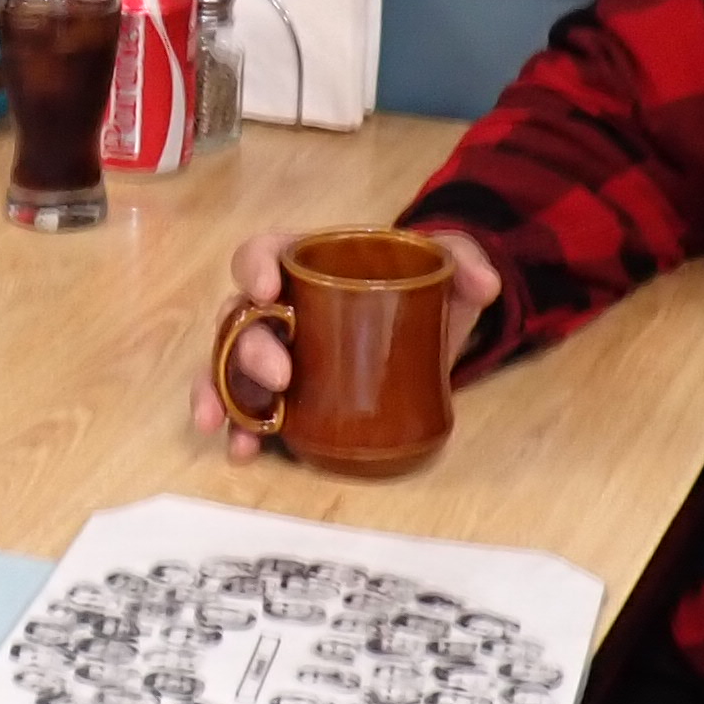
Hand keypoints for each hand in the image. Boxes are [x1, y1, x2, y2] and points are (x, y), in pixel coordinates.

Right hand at [190, 226, 502, 462]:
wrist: (431, 322)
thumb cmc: (420, 280)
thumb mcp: (446, 261)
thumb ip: (464, 260)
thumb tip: (482, 285)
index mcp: (303, 261)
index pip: (262, 252)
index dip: (254, 267)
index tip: (268, 289)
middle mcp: (279, 306)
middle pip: (240, 318)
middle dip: (248, 349)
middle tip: (281, 375)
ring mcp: (279, 351)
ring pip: (229, 367)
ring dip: (221, 394)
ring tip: (221, 425)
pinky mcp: (290, 394)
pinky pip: (249, 408)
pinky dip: (240, 428)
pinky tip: (243, 451)